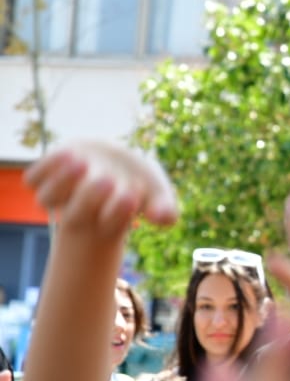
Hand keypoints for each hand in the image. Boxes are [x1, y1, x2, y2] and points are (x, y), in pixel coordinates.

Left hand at [25, 141, 176, 236]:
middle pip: (74, 216)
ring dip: (62, 183)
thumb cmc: (137, 179)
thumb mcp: (158, 191)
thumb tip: (164, 218)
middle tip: (108, 179)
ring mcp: (62, 192)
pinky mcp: (47, 173)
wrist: (111, 161)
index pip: (108, 226)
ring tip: (83, 163)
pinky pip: (33, 178)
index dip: (117, 214)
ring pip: (46, 199)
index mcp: (108, 219)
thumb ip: (165, 207)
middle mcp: (81, 209)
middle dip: (89, 198)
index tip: (132, 195)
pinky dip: (47, 167)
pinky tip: (71, 154)